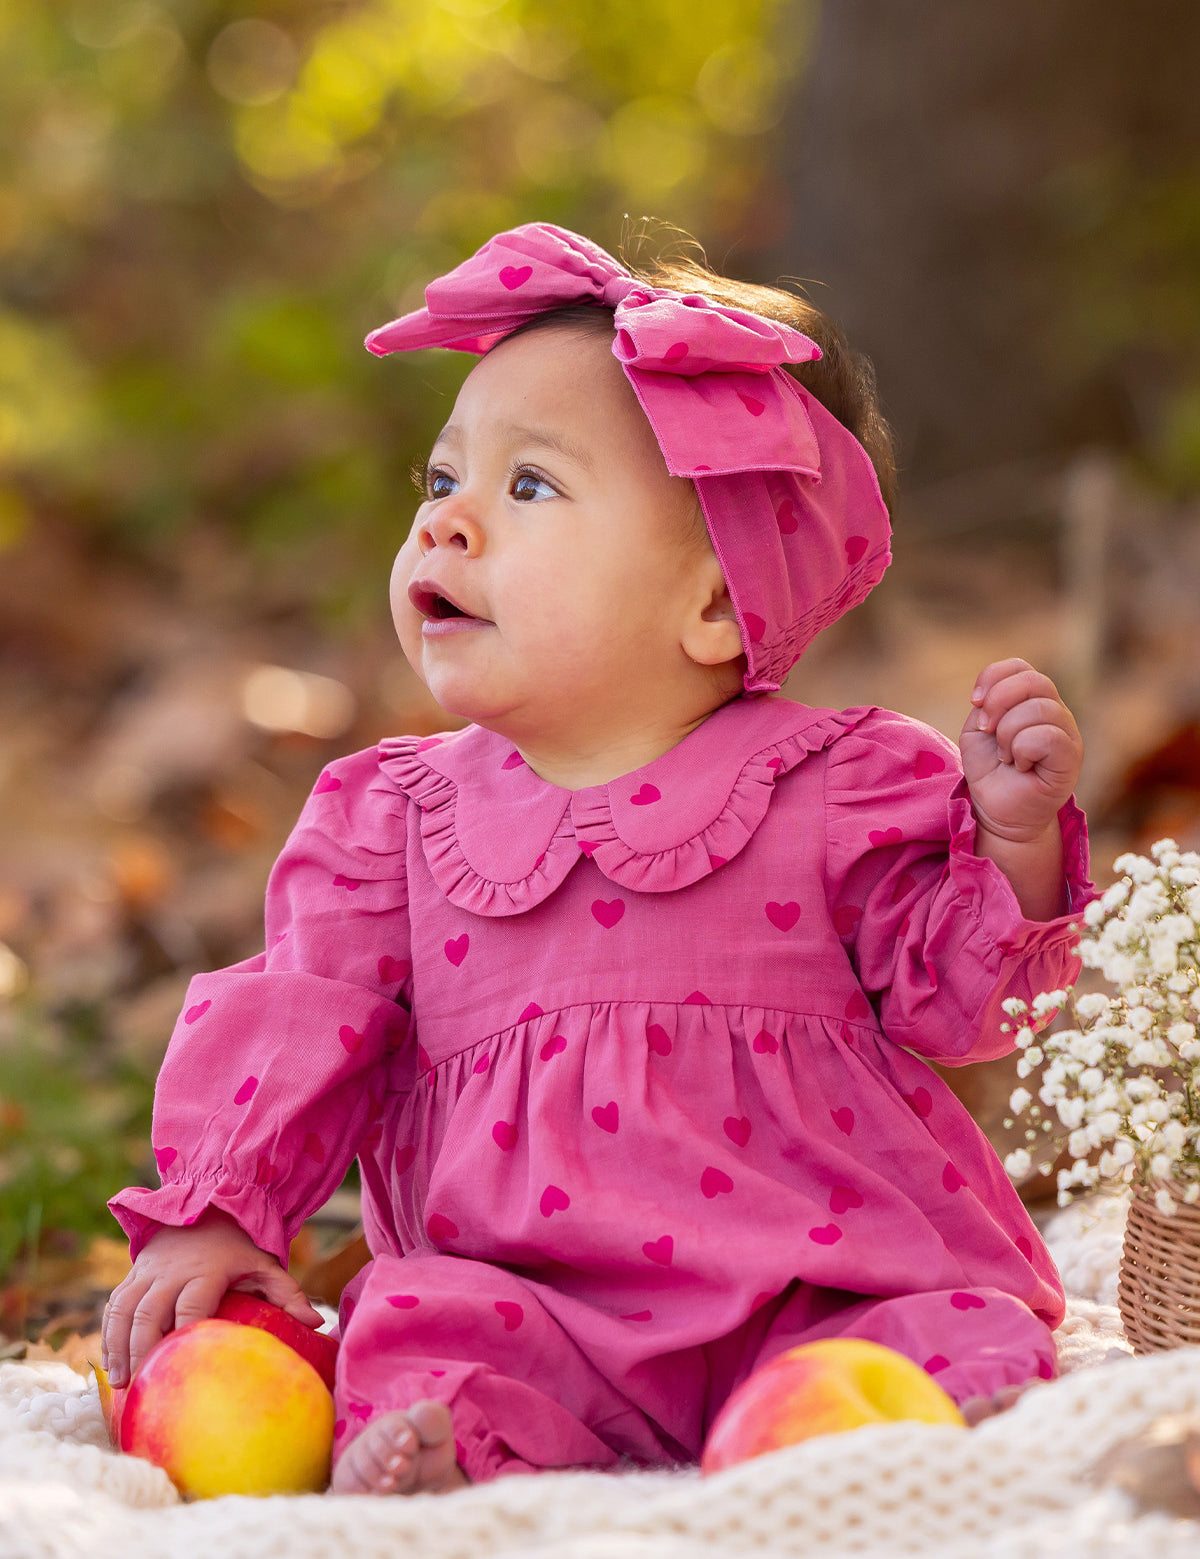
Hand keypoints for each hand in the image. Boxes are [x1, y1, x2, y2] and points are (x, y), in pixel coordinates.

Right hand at [101, 1206, 324, 1386]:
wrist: (208, 1207)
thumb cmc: (241, 1247)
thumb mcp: (266, 1264)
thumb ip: (288, 1293)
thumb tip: (317, 1323)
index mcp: (207, 1270)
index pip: (192, 1307)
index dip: (185, 1335)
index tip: (181, 1370)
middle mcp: (172, 1270)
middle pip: (150, 1314)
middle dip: (143, 1352)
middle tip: (142, 1388)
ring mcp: (149, 1271)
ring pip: (125, 1311)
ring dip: (119, 1348)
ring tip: (122, 1383)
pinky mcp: (133, 1273)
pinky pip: (114, 1305)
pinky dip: (109, 1335)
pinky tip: (111, 1365)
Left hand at [959, 658, 1083, 841]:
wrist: (999, 811)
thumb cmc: (991, 770)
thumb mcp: (978, 731)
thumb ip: (987, 704)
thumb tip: (992, 694)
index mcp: (1033, 700)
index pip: (1020, 667)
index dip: (993, 677)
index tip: (974, 703)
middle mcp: (1055, 712)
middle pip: (1033, 680)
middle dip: (998, 703)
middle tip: (987, 730)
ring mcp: (1067, 734)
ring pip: (1039, 709)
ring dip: (1008, 734)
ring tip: (1006, 756)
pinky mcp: (1072, 758)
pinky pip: (1049, 736)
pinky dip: (1024, 749)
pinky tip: (1021, 765)